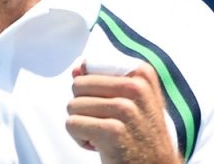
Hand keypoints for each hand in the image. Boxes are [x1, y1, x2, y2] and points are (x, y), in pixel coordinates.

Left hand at [66, 60, 181, 163]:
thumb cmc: (141, 135)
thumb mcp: (133, 101)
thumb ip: (105, 80)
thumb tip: (77, 69)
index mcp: (141, 74)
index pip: (90, 67)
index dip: (91, 89)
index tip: (108, 105)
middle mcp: (136, 87)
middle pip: (78, 85)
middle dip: (83, 107)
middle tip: (103, 123)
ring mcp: (125, 109)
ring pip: (72, 105)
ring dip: (82, 125)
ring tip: (103, 135)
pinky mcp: (112, 131)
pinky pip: (72, 124)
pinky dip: (79, 138)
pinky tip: (99, 146)